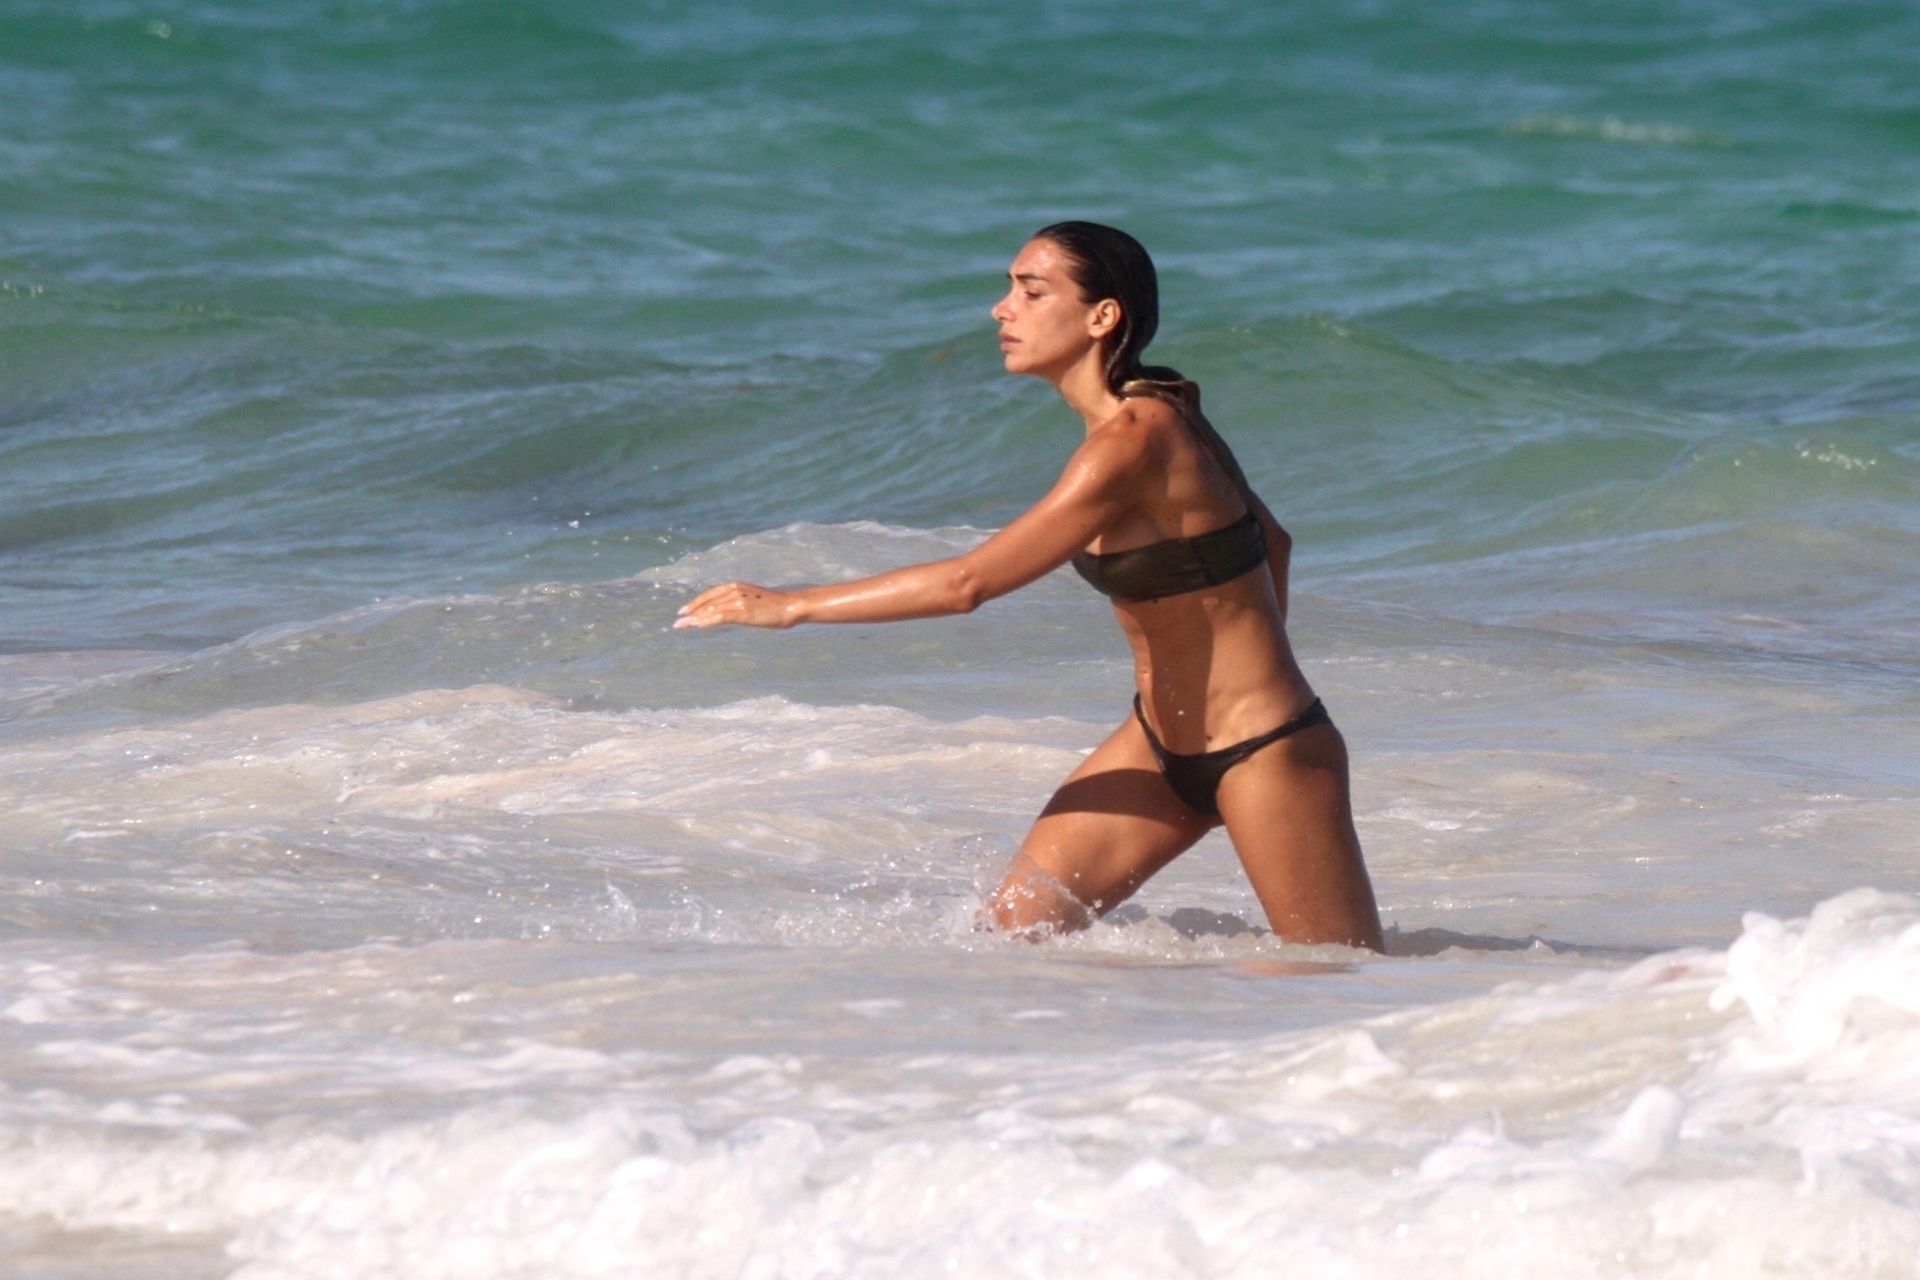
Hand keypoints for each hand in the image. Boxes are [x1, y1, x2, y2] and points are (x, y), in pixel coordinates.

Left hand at [674, 581, 798, 629]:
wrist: (790, 606)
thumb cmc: (775, 606)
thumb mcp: (754, 600)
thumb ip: (740, 603)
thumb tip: (729, 612)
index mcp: (736, 585)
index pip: (709, 594)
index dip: (695, 603)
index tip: (684, 612)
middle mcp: (734, 590)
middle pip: (707, 602)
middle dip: (690, 612)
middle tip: (677, 622)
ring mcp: (738, 600)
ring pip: (710, 610)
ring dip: (694, 619)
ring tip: (682, 626)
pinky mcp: (742, 612)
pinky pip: (719, 617)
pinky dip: (706, 621)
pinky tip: (697, 626)